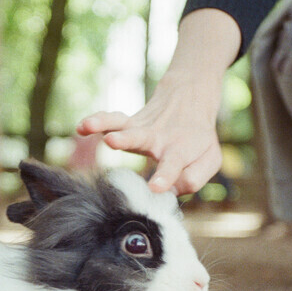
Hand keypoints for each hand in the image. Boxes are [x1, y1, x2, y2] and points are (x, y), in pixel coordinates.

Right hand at [77, 79, 222, 195]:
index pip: (172, 165)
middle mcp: (158, 138)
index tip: (154, 188)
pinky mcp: (129, 122)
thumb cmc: (198, 138)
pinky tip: (81, 126)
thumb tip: (171, 191)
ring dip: (103, 124)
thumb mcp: (210, 159)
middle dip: (125, 140)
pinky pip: (111, 119)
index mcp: (180, 150)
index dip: (164, 177)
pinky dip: (97, 120)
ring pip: (121, 124)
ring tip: (87, 126)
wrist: (190, 99)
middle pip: (142, 138)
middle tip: (111, 142)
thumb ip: (195, 178)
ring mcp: (141, 128)